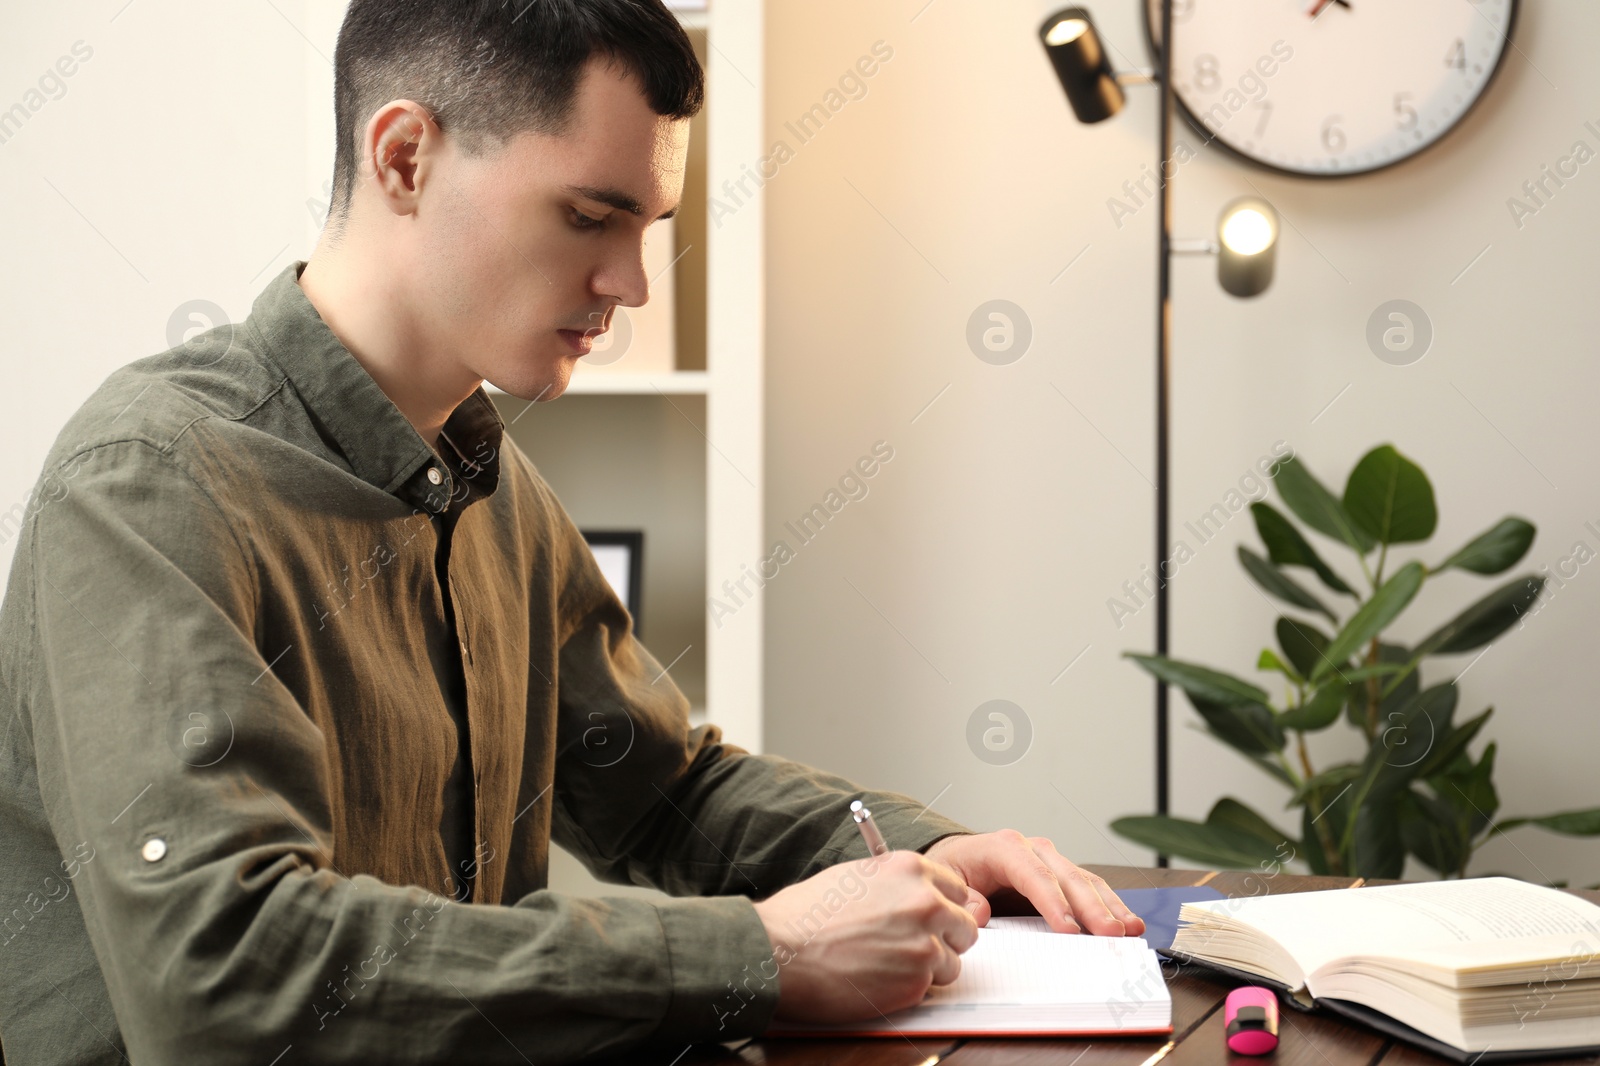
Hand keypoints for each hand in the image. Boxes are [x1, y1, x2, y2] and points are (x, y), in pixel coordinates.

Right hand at [753, 850, 979, 1022]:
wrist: (778, 951)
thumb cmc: (805, 915)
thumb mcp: (856, 877)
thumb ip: (898, 885)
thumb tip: (923, 897)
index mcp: (909, 869)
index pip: (958, 889)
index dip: (944, 907)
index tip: (932, 919)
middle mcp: (926, 903)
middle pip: (965, 926)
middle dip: (944, 939)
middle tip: (910, 947)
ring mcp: (924, 943)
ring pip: (951, 962)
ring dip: (927, 968)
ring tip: (885, 964)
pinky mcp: (916, 982)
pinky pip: (930, 988)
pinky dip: (908, 989)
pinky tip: (876, 979)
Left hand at [923, 830, 1146, 937]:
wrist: (959, 859)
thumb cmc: (955, 870)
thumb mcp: (945, 879)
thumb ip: (962, 896)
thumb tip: (980, 912)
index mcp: (1004, 847)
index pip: (1033, 874)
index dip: (1053, 902)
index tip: (1069, 930)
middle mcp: (1033, 850)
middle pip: (1067, 878)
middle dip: (1091, 908)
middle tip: (1111, 933)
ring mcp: (1050, 861)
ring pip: (1085, 881)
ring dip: (1109, 906)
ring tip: (1130, 929)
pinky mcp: (1061, 877)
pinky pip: (1088, 889)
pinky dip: (1108, 905)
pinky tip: (1127, 921)